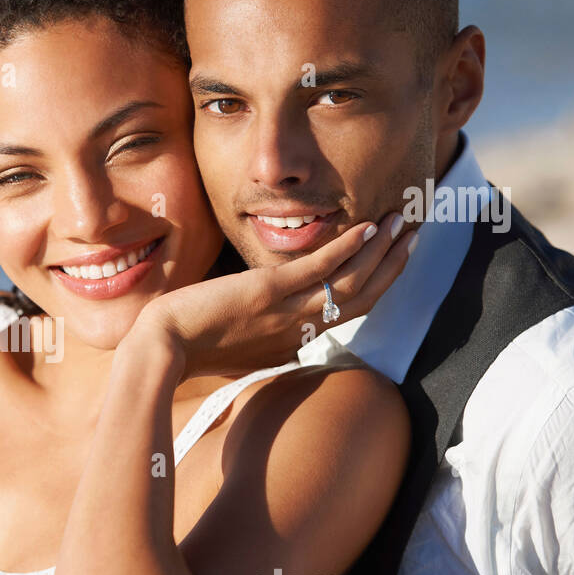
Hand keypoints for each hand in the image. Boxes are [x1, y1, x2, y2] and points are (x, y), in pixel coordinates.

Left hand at [134, 211, 411, 379]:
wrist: (161, 351)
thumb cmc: (190, 350)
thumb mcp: (238, 350)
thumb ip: (264, 342)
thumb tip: (277, 340)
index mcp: (293, 342)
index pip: (349, 311)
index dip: (378, 284)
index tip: (394, 259)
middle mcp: (298, 329)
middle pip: (362, 296)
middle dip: (391, 264)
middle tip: (413, 234)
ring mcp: (285, 311)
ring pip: (350, 281)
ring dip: (379, 250)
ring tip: (400, 222)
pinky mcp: (266, 292)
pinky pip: (317, 269)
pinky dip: (345, 248)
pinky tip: (364, 227)